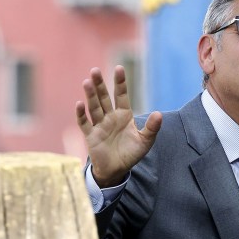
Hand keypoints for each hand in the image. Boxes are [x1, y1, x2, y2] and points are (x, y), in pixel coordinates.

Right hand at [75, 66, 161, 186]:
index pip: (121, 95)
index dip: (120, 83)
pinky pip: (84, 123)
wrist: (117, 170)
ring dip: (90, 96)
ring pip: (94, 107)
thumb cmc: (131, 154)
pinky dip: (81, 115)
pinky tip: (79, 104)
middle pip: (104, 98)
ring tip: (87, 82)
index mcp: (124, 115)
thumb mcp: (145, 141)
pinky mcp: (91, 136)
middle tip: (95, 70)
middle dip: (100, 85)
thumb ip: (152, 128)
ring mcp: (99, 125)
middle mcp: (110, 117)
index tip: (119, 68)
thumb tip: (159, 114)